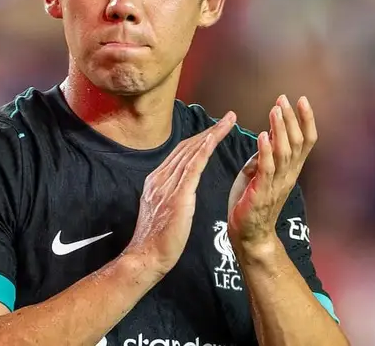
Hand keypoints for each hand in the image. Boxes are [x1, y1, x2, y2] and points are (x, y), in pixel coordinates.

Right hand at [124, 111, 236, 277]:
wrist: (146, 256)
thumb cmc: (156, 240)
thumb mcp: (160, 210)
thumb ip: (169, 195)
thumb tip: (180, 189)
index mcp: (156, 180)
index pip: (180, 153)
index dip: (199, 139)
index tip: (214, 130)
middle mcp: (160, 178)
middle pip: (187, 147)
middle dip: (209, 131)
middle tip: (228, 119)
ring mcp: (167, 185)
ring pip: (191, 152)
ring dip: (211, 135)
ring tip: (228, 123)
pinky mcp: (177, 195)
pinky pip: (192, 167)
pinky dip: (203, 150)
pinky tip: (214, 139)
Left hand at [227, 95, 316, 251]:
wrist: (250, 235)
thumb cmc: (253, 201)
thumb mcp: (261, 172)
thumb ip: (267, 154)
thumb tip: (268, 133)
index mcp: (290, 169)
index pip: (306, 141)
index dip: (306, 120)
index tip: (302, 99)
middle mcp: (288, 175)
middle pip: (297, 142)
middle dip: (292, 119)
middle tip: (284, 99)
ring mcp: (276, 184)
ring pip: (284, 153)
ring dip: (280, 130)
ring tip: (275, 110)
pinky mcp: (261, 193)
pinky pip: (266, 169)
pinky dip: (265, 151)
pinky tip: (262, 136)